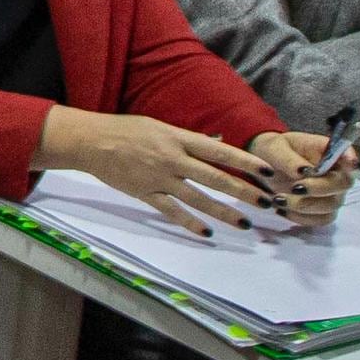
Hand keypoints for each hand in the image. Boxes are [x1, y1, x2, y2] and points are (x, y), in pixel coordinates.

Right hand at [39, 108, 276, 235]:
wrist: (90, 142)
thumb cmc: (125, 130)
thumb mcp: (160, 126)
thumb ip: (189, 139)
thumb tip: (218, 143)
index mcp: (178, 139)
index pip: (220, 152)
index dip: (246, 162)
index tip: (268, 172)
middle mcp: (173, 159)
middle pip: (215, 178)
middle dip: (244, 191)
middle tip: (267, 202)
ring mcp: (159, 179)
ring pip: (198, 198)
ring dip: (224, 212)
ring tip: (245, 224)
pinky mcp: (145, 194)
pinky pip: (171, 211)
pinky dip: (189, 222)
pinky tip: (206, 233)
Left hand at [257, 128, 345, 228]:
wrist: (261, 167)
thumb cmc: (273, 151)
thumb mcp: (273, 148)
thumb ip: (288, 159)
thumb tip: (303, 171)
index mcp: (328, 151)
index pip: (347, 154)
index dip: (351, 159)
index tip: (349, 162)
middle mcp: (335, 173)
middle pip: (343, 184)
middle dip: (319, 188)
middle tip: (295, 188)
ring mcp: (331, 193)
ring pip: (331, 205)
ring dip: (305, 205)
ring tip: (278, 199)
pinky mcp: (321, 210)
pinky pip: (320, 219)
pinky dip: (301, 217)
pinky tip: (282, 210)